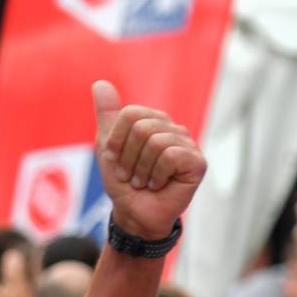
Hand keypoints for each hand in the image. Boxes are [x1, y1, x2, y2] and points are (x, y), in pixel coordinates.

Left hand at [92, 80, 206, 240]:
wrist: (134, 213)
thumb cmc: (123, 181)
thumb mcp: (107, 147)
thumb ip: (107, 115)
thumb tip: (99, 83)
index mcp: (153, 121)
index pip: (129, 114)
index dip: (116, 141)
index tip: (117, 160)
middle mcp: (173, 128)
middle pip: (141, 128)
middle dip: (127, 158)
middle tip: (131, 175)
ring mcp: (188, 144)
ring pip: (155, 143)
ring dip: (140, 170)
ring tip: (144, 181)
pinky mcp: (197, 162)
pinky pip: (170, 156)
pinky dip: (156, 176)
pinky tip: (159, 185)